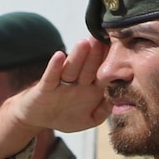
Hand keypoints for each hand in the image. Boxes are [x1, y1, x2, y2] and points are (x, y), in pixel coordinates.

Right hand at [0, 38, 109, 158]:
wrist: (38, 118)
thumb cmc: (65, 115)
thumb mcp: (89, 119)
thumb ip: (104, 111)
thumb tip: (120, 102)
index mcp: (91, 89)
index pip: (103, 74)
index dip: (110, 64)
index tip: (121, 52)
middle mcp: (78, 83)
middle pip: (89, 67)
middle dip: (96, 54)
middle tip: (104, 40)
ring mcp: (62, 84)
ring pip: (72, 68)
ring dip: (78, 56)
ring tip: (85, 43)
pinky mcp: (46, 87)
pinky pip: (51, 76)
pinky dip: (54, 67)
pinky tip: (59, 55)